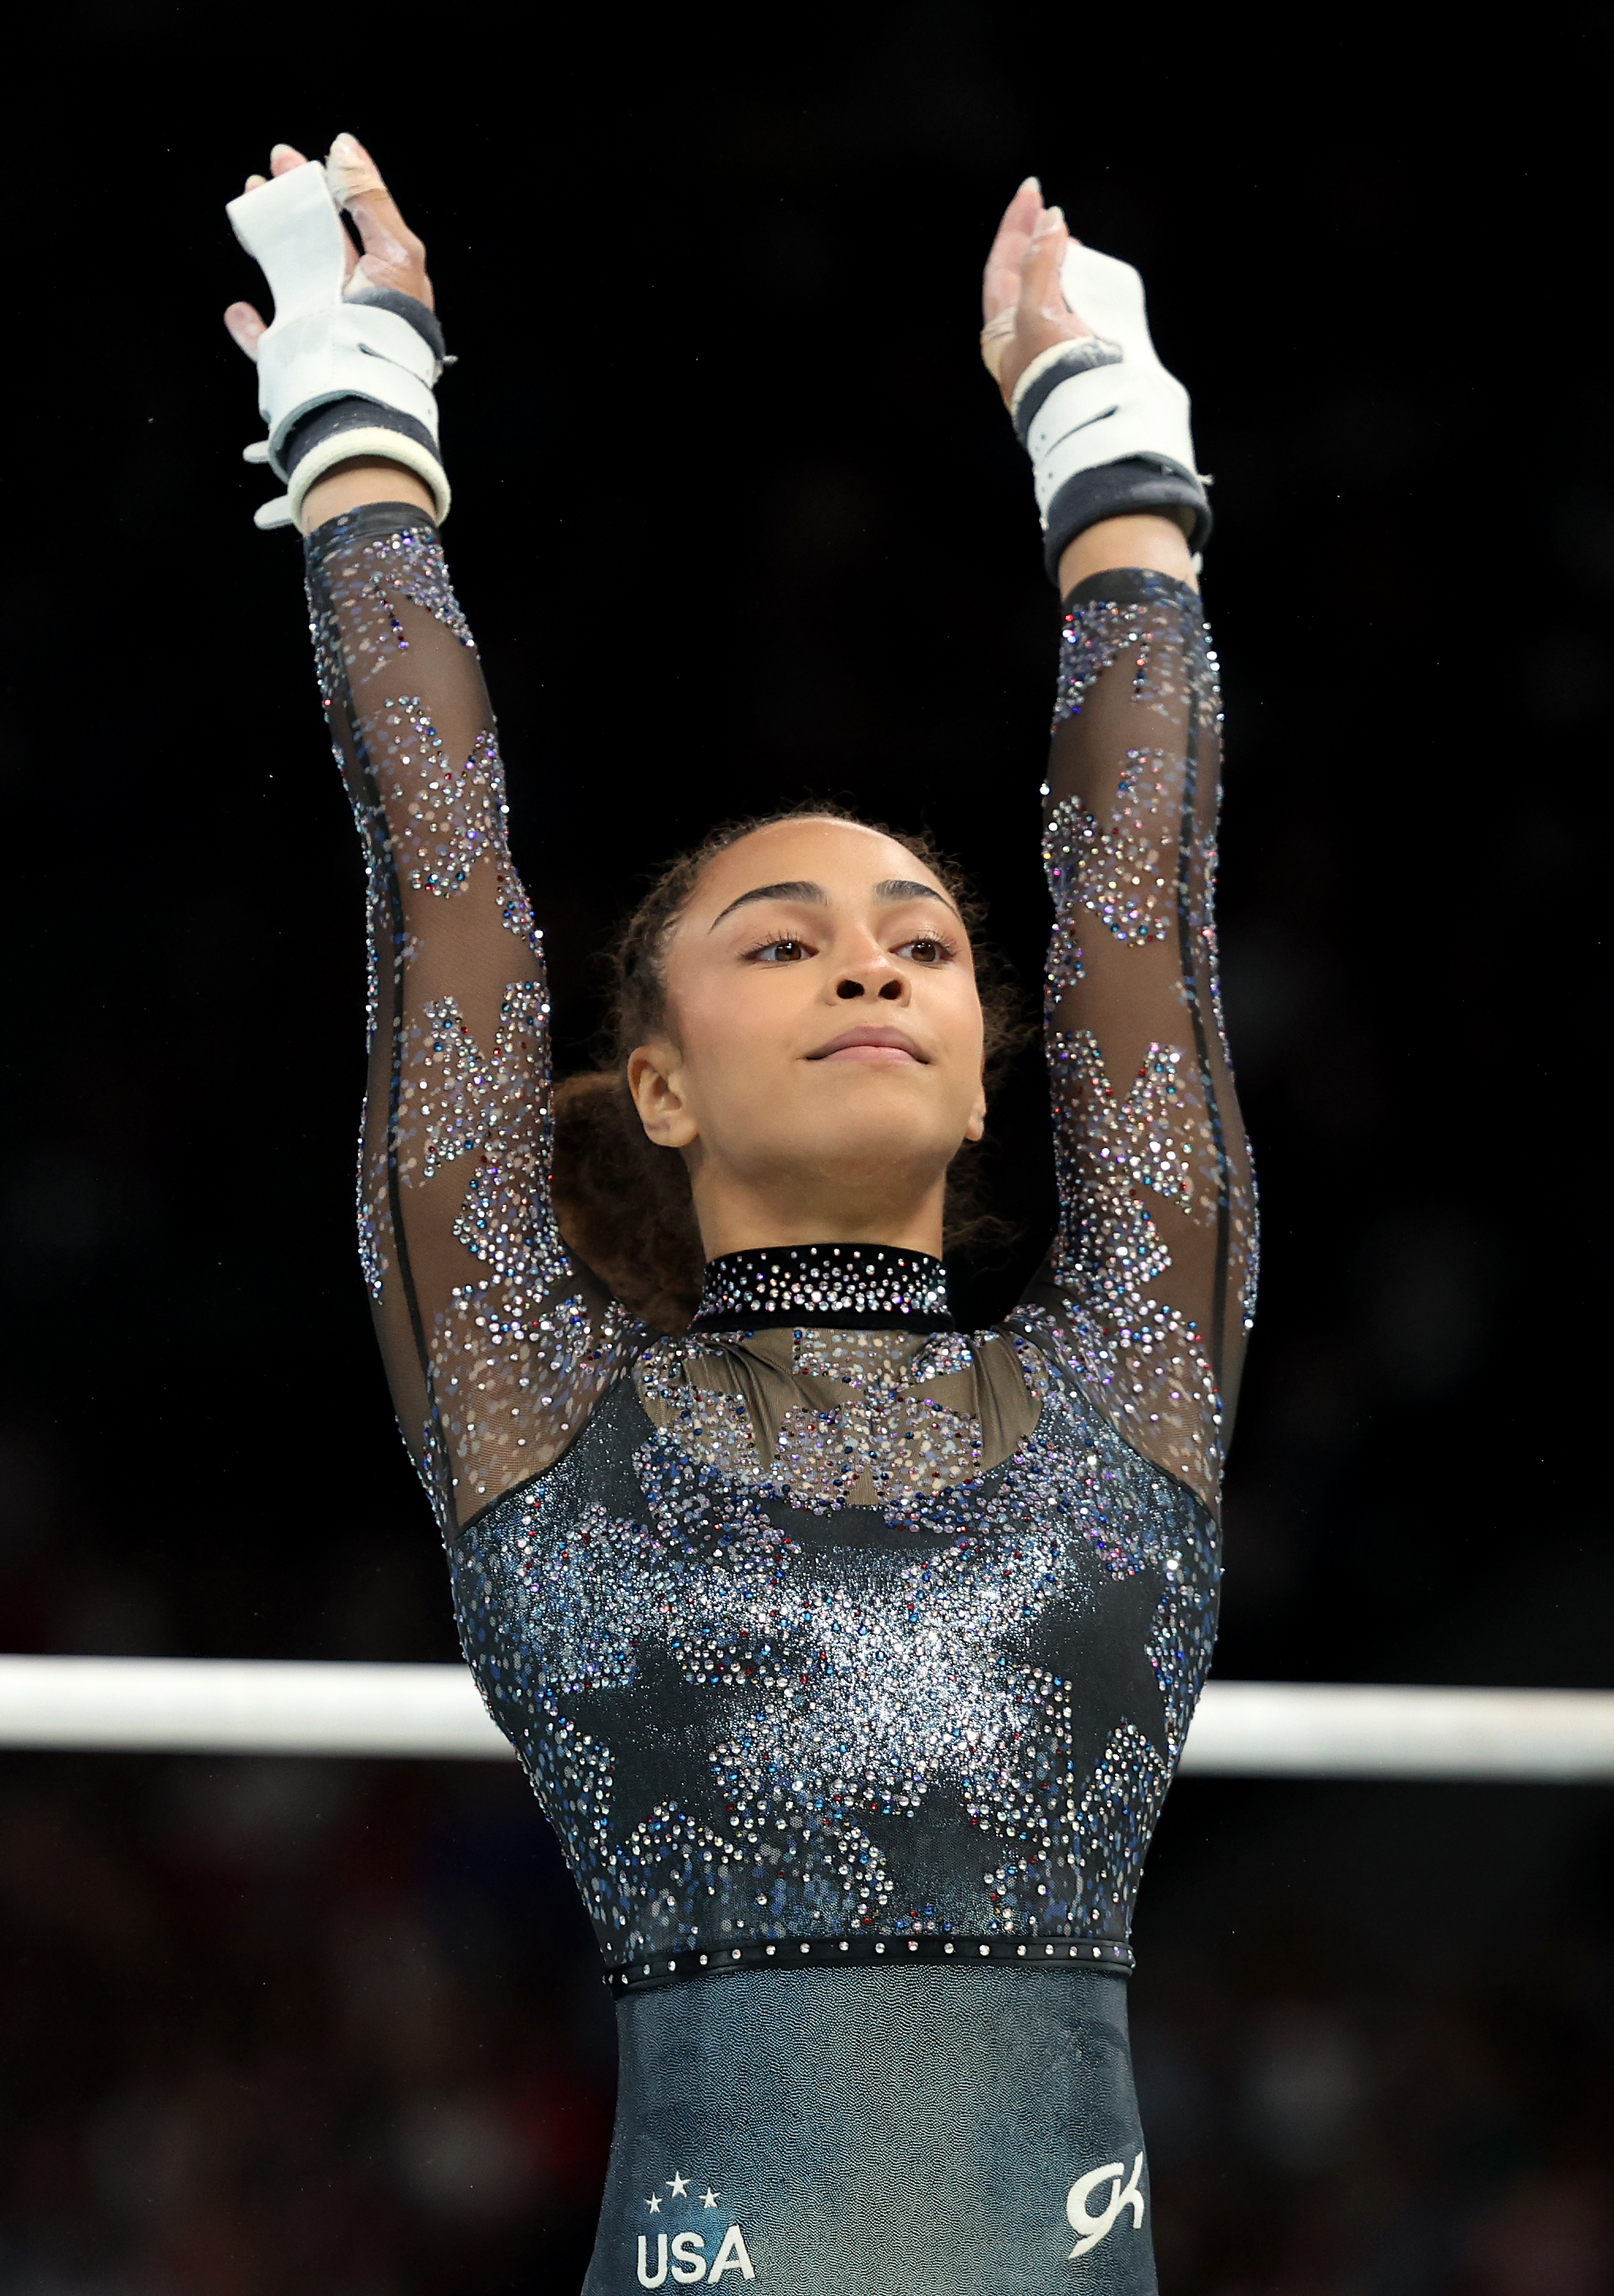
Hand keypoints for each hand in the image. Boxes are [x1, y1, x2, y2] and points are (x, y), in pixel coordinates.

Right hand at [222, 133, 432, 362]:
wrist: (369, 389)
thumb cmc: (391, 324)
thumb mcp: (396, 251)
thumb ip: (371, 200)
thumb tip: (346, 147)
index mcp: (379, 277)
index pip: (345, 222)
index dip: (320, 187)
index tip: (291, 159)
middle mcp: (350, 302)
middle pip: (313, 245)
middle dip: (289, 206)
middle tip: (265, 174)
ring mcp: (321, 331)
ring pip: (288, 282)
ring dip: (267, 246)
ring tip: (249, 216)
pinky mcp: (295, 363)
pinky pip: (267, 343)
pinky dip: (249, 327)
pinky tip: (239, 310)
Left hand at [980, 179, 1092, 408]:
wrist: (1088, 416)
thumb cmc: (1053, 372)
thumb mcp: (1038, 313)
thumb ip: (1041, 264)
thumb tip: (1050, 220)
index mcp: (1000, 330)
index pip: (1002, 265)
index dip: (1015, 225)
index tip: (1032, 190)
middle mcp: (1019, 336)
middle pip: (1021, 274)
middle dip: (1035, 238)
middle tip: (1049, 209)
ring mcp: (1047, 343)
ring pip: (1046, 289)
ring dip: (1057, 260)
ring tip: (1069, 239)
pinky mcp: (1074, 349)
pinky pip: (1071, 306)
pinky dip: (1076, 284)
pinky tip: (1087, 274)